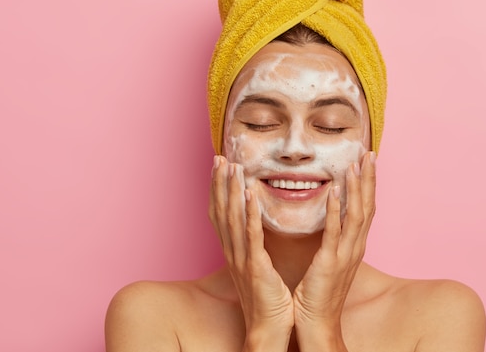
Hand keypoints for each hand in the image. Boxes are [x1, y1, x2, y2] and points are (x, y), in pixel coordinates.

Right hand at [209, 156, 293, 350]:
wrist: (268, 327)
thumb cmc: (265, 297)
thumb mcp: (254, 266)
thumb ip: (251, 244)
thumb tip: (252, 226)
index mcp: (233, 251)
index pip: (220, 213)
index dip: (217, 189)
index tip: (219, 166)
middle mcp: (232, 252)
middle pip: (221, 211)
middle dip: (219, 183)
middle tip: (220, 158)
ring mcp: (242, 259)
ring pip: (233, 219)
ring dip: (231, 192)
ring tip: (233, 168)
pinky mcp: (255, 267)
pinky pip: (251, 237)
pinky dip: (249, 214)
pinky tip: (250, 195)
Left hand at [292, 151, 376, 349]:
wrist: (318, 321)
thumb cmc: (321, 291)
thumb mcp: (331, 259)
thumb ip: (334, 237)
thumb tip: (333, 217)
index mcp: (354, 245)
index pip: (366, 208)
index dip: (369, 184)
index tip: (368, 161)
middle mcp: (355, 247)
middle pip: (367, 206)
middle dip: (369, 179)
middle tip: (369, 154)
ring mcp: (345, 255)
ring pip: (356, 215)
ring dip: (357, 188)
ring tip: (355, 164)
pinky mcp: (330, 262)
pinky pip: (335, 232)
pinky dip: (337, 211)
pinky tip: (335, 191)